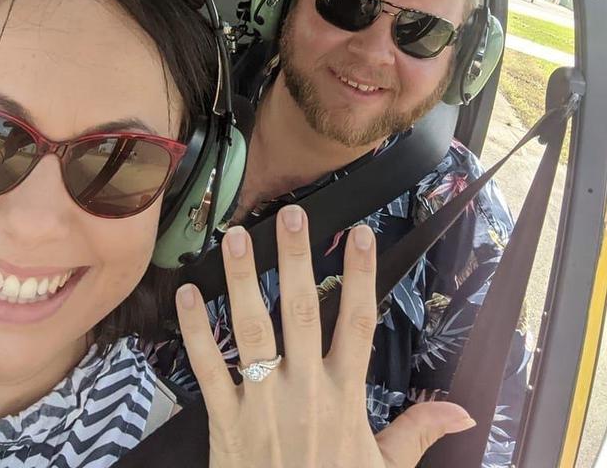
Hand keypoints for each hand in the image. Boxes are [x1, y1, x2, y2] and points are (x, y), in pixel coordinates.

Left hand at [176, 204, 475, 467]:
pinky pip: (207, 368)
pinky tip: (187, 293)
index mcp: (344, 397)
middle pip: (302, 312)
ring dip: (244, 280)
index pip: (358, 324)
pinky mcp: (224, 419)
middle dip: (297, 260)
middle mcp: (304, 389)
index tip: (361, 233)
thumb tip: (461, 410)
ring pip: (252, 329)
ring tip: (237, 237)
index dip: (362, 276)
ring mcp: (262, 402)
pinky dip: (195, 330)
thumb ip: (417, 434)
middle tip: (291, 215)